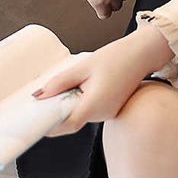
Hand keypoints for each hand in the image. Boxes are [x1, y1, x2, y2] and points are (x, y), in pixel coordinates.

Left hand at [33, 24, 175, 136]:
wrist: (143, 53)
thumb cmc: (117, 57)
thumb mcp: (84, 66)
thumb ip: (61, 82)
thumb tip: (40, 96)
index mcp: (94, 104)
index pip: (65, 124)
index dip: (48, 124)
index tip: (33, 118)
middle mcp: (102, 113)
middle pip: (71, 120)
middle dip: (57, 109)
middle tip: (46, 94)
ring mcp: (108, 113)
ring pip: (80, 114)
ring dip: (70, 103)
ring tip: (72, 82)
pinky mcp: (111, 108)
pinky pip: (90, 109)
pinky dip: (81, 100)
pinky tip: (83, 84)